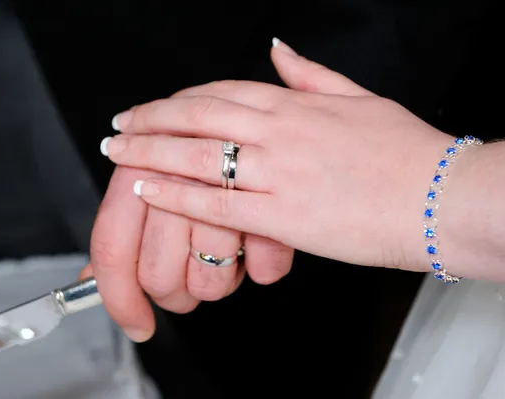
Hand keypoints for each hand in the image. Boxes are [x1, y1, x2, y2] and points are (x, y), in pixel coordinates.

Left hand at [83, 154, 292, 342]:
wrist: (255, 118)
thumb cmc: (197, 158)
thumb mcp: (146, 185)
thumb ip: (119, 237)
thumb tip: (88, 279)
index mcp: (136, 174)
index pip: (112, 250)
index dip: (119, 299)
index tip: (137, 324)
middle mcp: (175, 181)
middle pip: (159, 278)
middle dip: (176, 292)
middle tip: (190, 271)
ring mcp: (223, 194)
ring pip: (208, 284)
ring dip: (218, 279)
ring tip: (225, 250)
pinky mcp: (269, 204)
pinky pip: (262, 271)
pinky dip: (261, 266)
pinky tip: (254, 242)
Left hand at [102, 39, 455, 273]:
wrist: (441, 197)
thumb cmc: (407, 152)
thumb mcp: (360, 98)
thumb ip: (310, 73)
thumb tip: (277, 48)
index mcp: (296, 104)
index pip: (219, 93)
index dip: (177, 99)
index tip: (152, 106)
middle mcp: (280, 132)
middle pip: (196, 118)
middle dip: (149, 120)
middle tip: (117, 127)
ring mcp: (278, 173)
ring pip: (196, 156)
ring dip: (149, 152)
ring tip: (117, 153)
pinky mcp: (282, 216)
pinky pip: (215, 204)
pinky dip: (175, 195)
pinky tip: (145, 190)